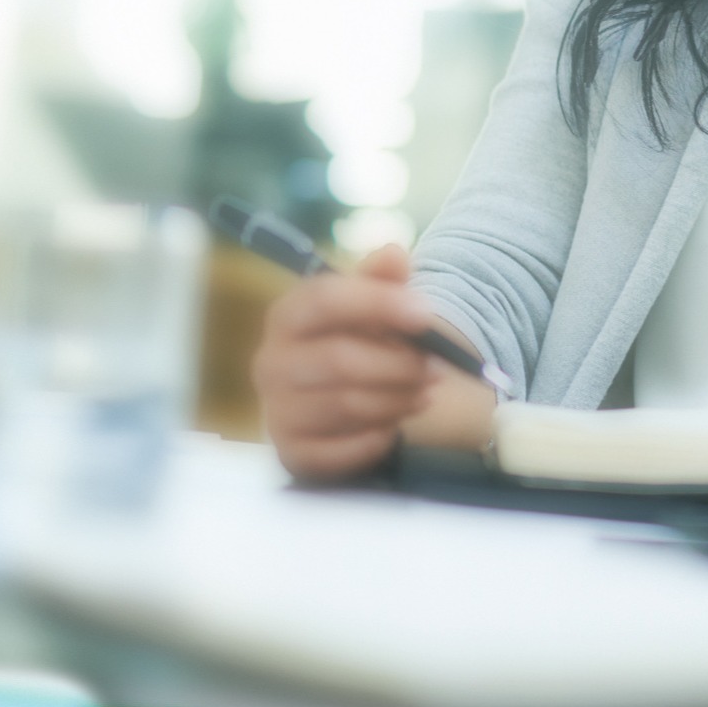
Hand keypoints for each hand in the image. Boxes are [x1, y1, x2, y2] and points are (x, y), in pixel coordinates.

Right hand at [256, 243, 494, 484]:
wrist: (330, 408)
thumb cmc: (352, 348)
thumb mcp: (367, 311)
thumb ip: (381, 281)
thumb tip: (394, 253)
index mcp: (287, 316)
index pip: (325, 299)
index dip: (379, 303)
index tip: (426, 313)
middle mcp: (271, 362)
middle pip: (340, 359)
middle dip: (399, 365)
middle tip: (437, 369)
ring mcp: (276, 411)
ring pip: (348, 405)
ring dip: (398, 400)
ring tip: (425, 394)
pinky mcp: (291, 453)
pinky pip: (343, 450)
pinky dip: (377, 439)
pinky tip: (393, 428)